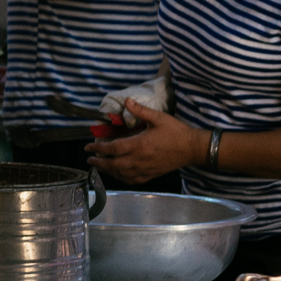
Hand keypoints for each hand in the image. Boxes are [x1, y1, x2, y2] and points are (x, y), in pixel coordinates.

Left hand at [84, 99, 209, 186]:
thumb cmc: (175, 132)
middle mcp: (139, 160)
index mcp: (139, 145)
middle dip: (99, 163)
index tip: (88, 148)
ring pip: (121, 174)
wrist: (192, 149)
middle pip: (113, 164)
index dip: (98, 149)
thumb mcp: (158, 117)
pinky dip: (122, 178)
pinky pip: (132, 180)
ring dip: (108, 171)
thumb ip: (140, 110)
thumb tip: (126, 101)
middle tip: (89, 160)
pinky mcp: (151, 175)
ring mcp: (145, 169)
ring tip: (100, 167)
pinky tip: (118, 174)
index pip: (113, 148)